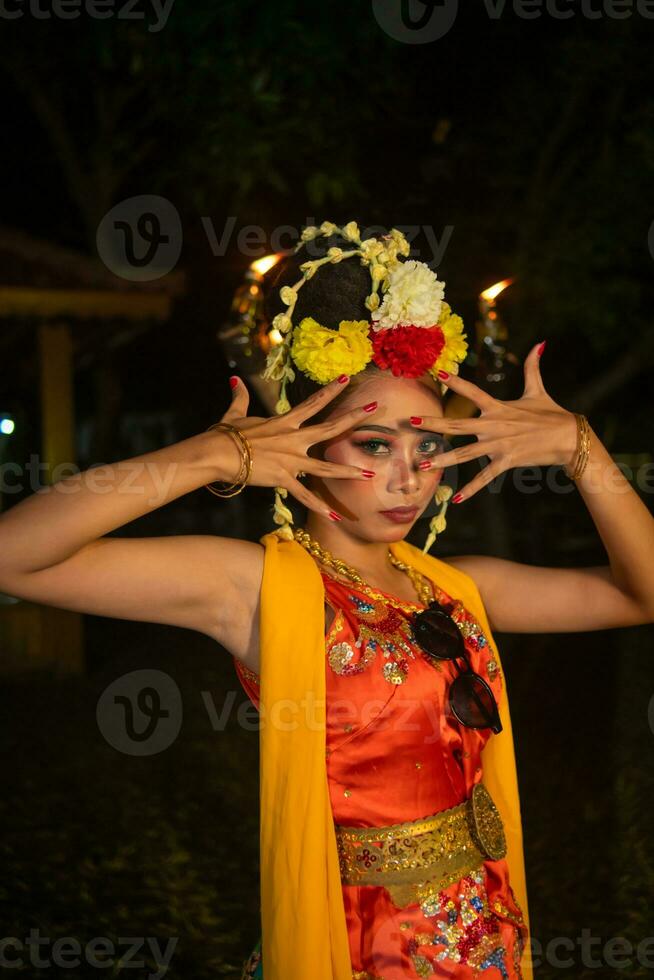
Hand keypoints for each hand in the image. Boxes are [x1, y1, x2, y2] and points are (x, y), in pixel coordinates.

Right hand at [214, 375, 377, 517]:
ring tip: (368, 474)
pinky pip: (305, 496)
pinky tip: (335, 516)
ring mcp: (290, 461)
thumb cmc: (225, 434)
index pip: (313, 403)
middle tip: (375, 409)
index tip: (347, 378)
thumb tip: (234, 379)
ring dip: (348, 471)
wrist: (217, 453)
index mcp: (284, 422)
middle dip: (354, 418)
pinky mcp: (282, 479)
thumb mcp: (235, 413)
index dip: (331, 390)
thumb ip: (240, 396)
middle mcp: (293, 439)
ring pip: (326, 467)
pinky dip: (320, 507)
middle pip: (330, 428)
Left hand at [412, 343, 578, 502]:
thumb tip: (540, 343)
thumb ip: (532, 367)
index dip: (456, 382)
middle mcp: (494, 425)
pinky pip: (485, 477)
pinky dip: (471, 489)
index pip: (473, 391)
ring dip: (443, 459)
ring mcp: (498, 445)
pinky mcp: (506, 461)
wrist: (569, 438)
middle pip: (457, 425)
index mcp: (498, 407)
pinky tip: (455, 499)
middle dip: (434, 424)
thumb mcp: (538, 390)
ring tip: (423, 463)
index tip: (439, 373)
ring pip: (465, 453)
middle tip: (412, 421)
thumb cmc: (552, 414)